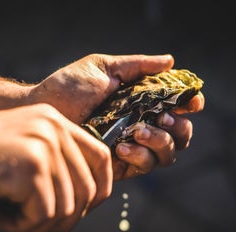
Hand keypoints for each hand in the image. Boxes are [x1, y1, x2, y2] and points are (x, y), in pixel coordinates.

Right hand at [0, 104, 111, 231]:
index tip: (82, 210)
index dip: (100, 190)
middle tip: (33, 222)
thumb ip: (57, 165)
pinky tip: (1, 217)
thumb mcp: (23, 153)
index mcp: (53, 121)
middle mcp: (51, 126)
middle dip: (66, 218)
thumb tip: (91, 196)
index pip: (101, 157)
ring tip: (12, 218)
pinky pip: (45, 214)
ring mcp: (41, 144)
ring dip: (40, 225)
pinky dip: (24, 226)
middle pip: (87, 188)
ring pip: (68, 207)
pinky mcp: (28, 166)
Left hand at [30, 54, 204, 179]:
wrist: (44, 108)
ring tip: (137, 131)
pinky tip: (121, 146)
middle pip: (180, 134)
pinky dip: (140, 156)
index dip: (190, 105)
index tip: (191, 102)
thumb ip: (138, 66)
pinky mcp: (120, 165)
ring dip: (160, 142)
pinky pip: (144, 167)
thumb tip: (170, 61)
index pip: (177, 107)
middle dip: (178, 127)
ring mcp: (133, 146)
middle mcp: (142, 124)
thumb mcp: (105, 68)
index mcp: (142, 101)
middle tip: (162, 118)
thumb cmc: (71, 85)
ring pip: (167, 154)